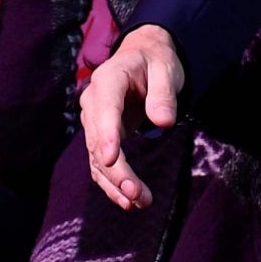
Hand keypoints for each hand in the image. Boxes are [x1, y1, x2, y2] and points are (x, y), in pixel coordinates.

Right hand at [80, 25, 183, 210]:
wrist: (142, 59)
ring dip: (115, 183)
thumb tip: (163, 123)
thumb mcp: (166, 68)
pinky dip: (112, 184)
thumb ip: (163, 93)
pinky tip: (128, 201)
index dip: (107, 133)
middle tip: (135, 193)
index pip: (105, 107)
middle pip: (99, 140)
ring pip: (97, 158)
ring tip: (138, 202)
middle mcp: (94, 102)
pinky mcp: (101, 138)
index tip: (112, 158)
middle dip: (115, 170)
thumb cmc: (155, 62)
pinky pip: (102, 164)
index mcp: (109, 79)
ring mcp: (94, 122)